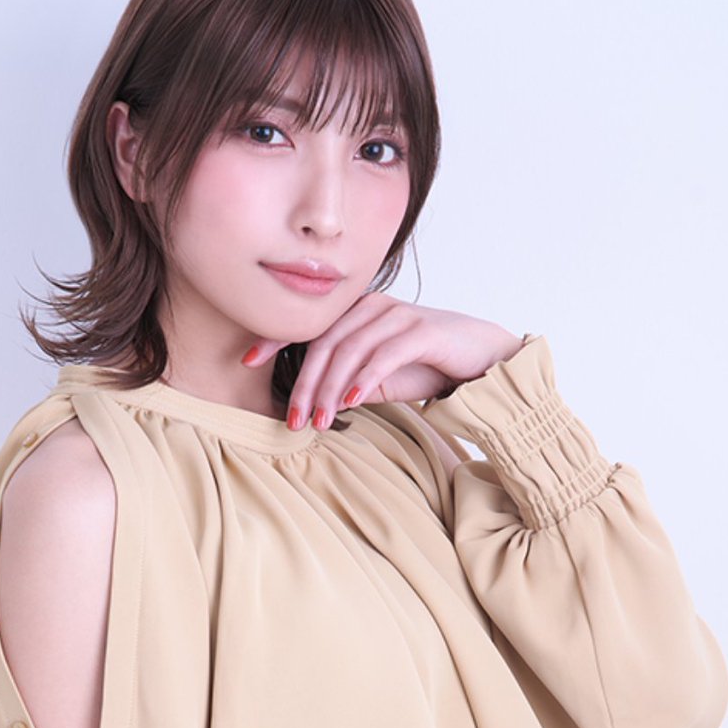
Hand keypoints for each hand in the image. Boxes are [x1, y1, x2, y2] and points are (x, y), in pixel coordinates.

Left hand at [239, 292, 525, 429]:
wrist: (482, 358)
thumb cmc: (427, 364)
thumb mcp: (378, 377)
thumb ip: (346, 381)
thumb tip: (312, 403)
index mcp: (356, 311)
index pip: (307, 323)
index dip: (273, 338)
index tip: (245, 361)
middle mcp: (372, 306)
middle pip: (323, 343)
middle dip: (304, 384)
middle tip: (292, 419)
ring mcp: (396, 315)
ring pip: (348, 352)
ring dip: (330, 390)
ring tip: (320, 421)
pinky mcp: (421, 331)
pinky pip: (382, 355)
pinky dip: (363, 380)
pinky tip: (351, 403)